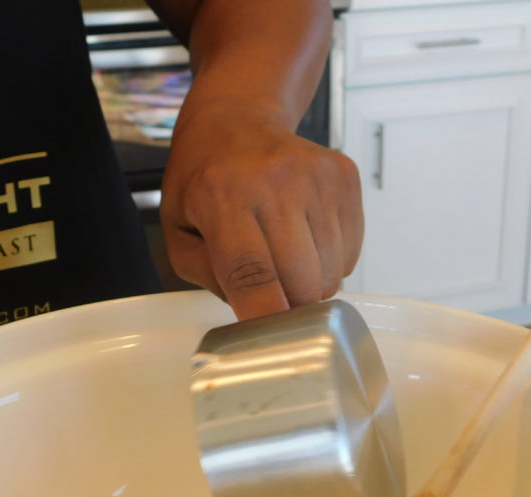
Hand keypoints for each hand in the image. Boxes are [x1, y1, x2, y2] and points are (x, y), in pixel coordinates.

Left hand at [160, 98, 362, 320]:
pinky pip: (351, 251)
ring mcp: (315, 177)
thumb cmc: (203, 182)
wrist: (237, 120)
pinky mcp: (344, 177)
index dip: (266, 316)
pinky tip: (306, 237)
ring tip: (286, 256)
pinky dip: (332, 260)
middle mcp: (273, 181)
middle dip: (290, 304)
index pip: (252, 273)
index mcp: (221, 196)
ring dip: (312, 282)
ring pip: (332, 272)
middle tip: (272, 291)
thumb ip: (206, 276)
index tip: (270, 341)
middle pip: (302, 282)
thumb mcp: (179, 230)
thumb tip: (251, 313)